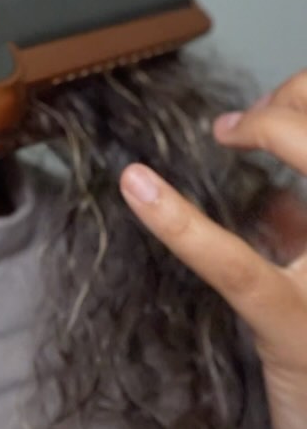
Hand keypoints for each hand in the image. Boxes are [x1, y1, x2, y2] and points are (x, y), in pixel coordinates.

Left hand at [118, 70, 306, 428]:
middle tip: (247, 121)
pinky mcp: (292, 327)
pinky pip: (234, 264)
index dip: (306, 103)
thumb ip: (300, 238)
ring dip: (272, 128)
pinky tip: (138, 186)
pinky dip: (181, 223)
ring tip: (230, 130)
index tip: (261, 117)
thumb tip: (275, 200)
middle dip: (297, 101)